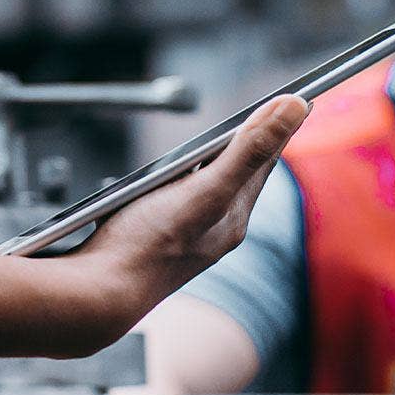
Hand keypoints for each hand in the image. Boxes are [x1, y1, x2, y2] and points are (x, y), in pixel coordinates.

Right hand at [50, 95, 307, 350]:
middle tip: (265, 113)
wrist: (97, 298)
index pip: (265, 160)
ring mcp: (187, 236)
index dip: (277, 126)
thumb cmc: (147, 246)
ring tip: (225, 138)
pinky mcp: (157, 239)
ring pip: (210, 186)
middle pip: (241, 173)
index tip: (296, 97)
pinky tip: (167, 176)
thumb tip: (296, 107)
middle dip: (250, 141)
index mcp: (234, 217)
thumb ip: (250, 150)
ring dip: (214, 159)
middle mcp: (217, 229)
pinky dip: (182, 179)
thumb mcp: (206, 190)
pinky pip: (180, 199)